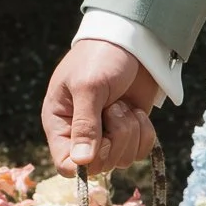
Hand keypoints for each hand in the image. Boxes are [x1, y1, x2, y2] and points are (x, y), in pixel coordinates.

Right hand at [42, 40, 160, 176]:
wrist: (133, 40)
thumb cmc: (101, 56)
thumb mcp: (88, 87)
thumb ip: (85, 125)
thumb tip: (81, 164)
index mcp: (60, 123)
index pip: (65, 165)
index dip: (86, 162)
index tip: (102, 140)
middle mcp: (81, 134)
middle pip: (99, 165)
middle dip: (115, 138)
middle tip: (115, 108)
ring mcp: (107, 134)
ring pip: (122, 160)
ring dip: (130, 132)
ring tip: (123, 104)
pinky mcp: (130, 131)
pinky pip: (140, 151)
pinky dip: (144, 133)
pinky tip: (137, 111)